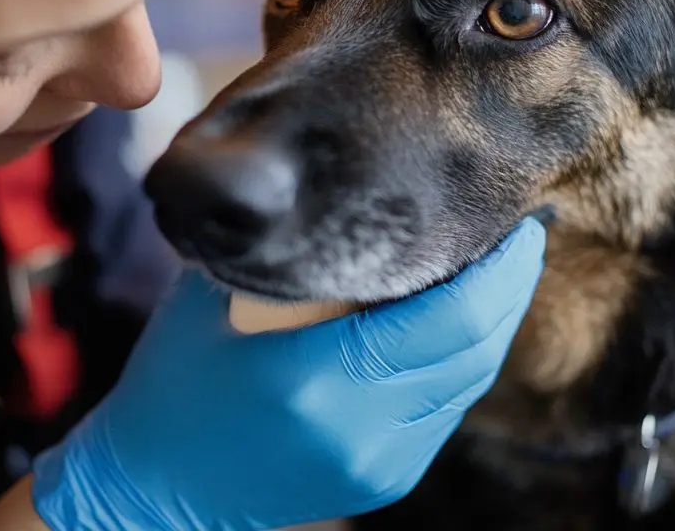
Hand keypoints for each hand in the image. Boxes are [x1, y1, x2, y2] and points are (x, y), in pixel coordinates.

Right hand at [30, 218, 545, 530]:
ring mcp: (379, 463)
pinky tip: (460, 320)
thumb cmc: (170, 388)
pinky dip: (461, 361)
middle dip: (509, 287)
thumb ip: (270, 253)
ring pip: (470, 381)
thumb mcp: (208, 303)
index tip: (515, 221)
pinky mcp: (383, 480)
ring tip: (500, 267)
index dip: (497, 269)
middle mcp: (363, 429)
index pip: (450, 318)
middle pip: (476, 348)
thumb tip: (312, 181)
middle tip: (523, 232)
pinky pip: (445, 409)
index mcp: (320, 379)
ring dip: (492, 323)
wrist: (152, 493)